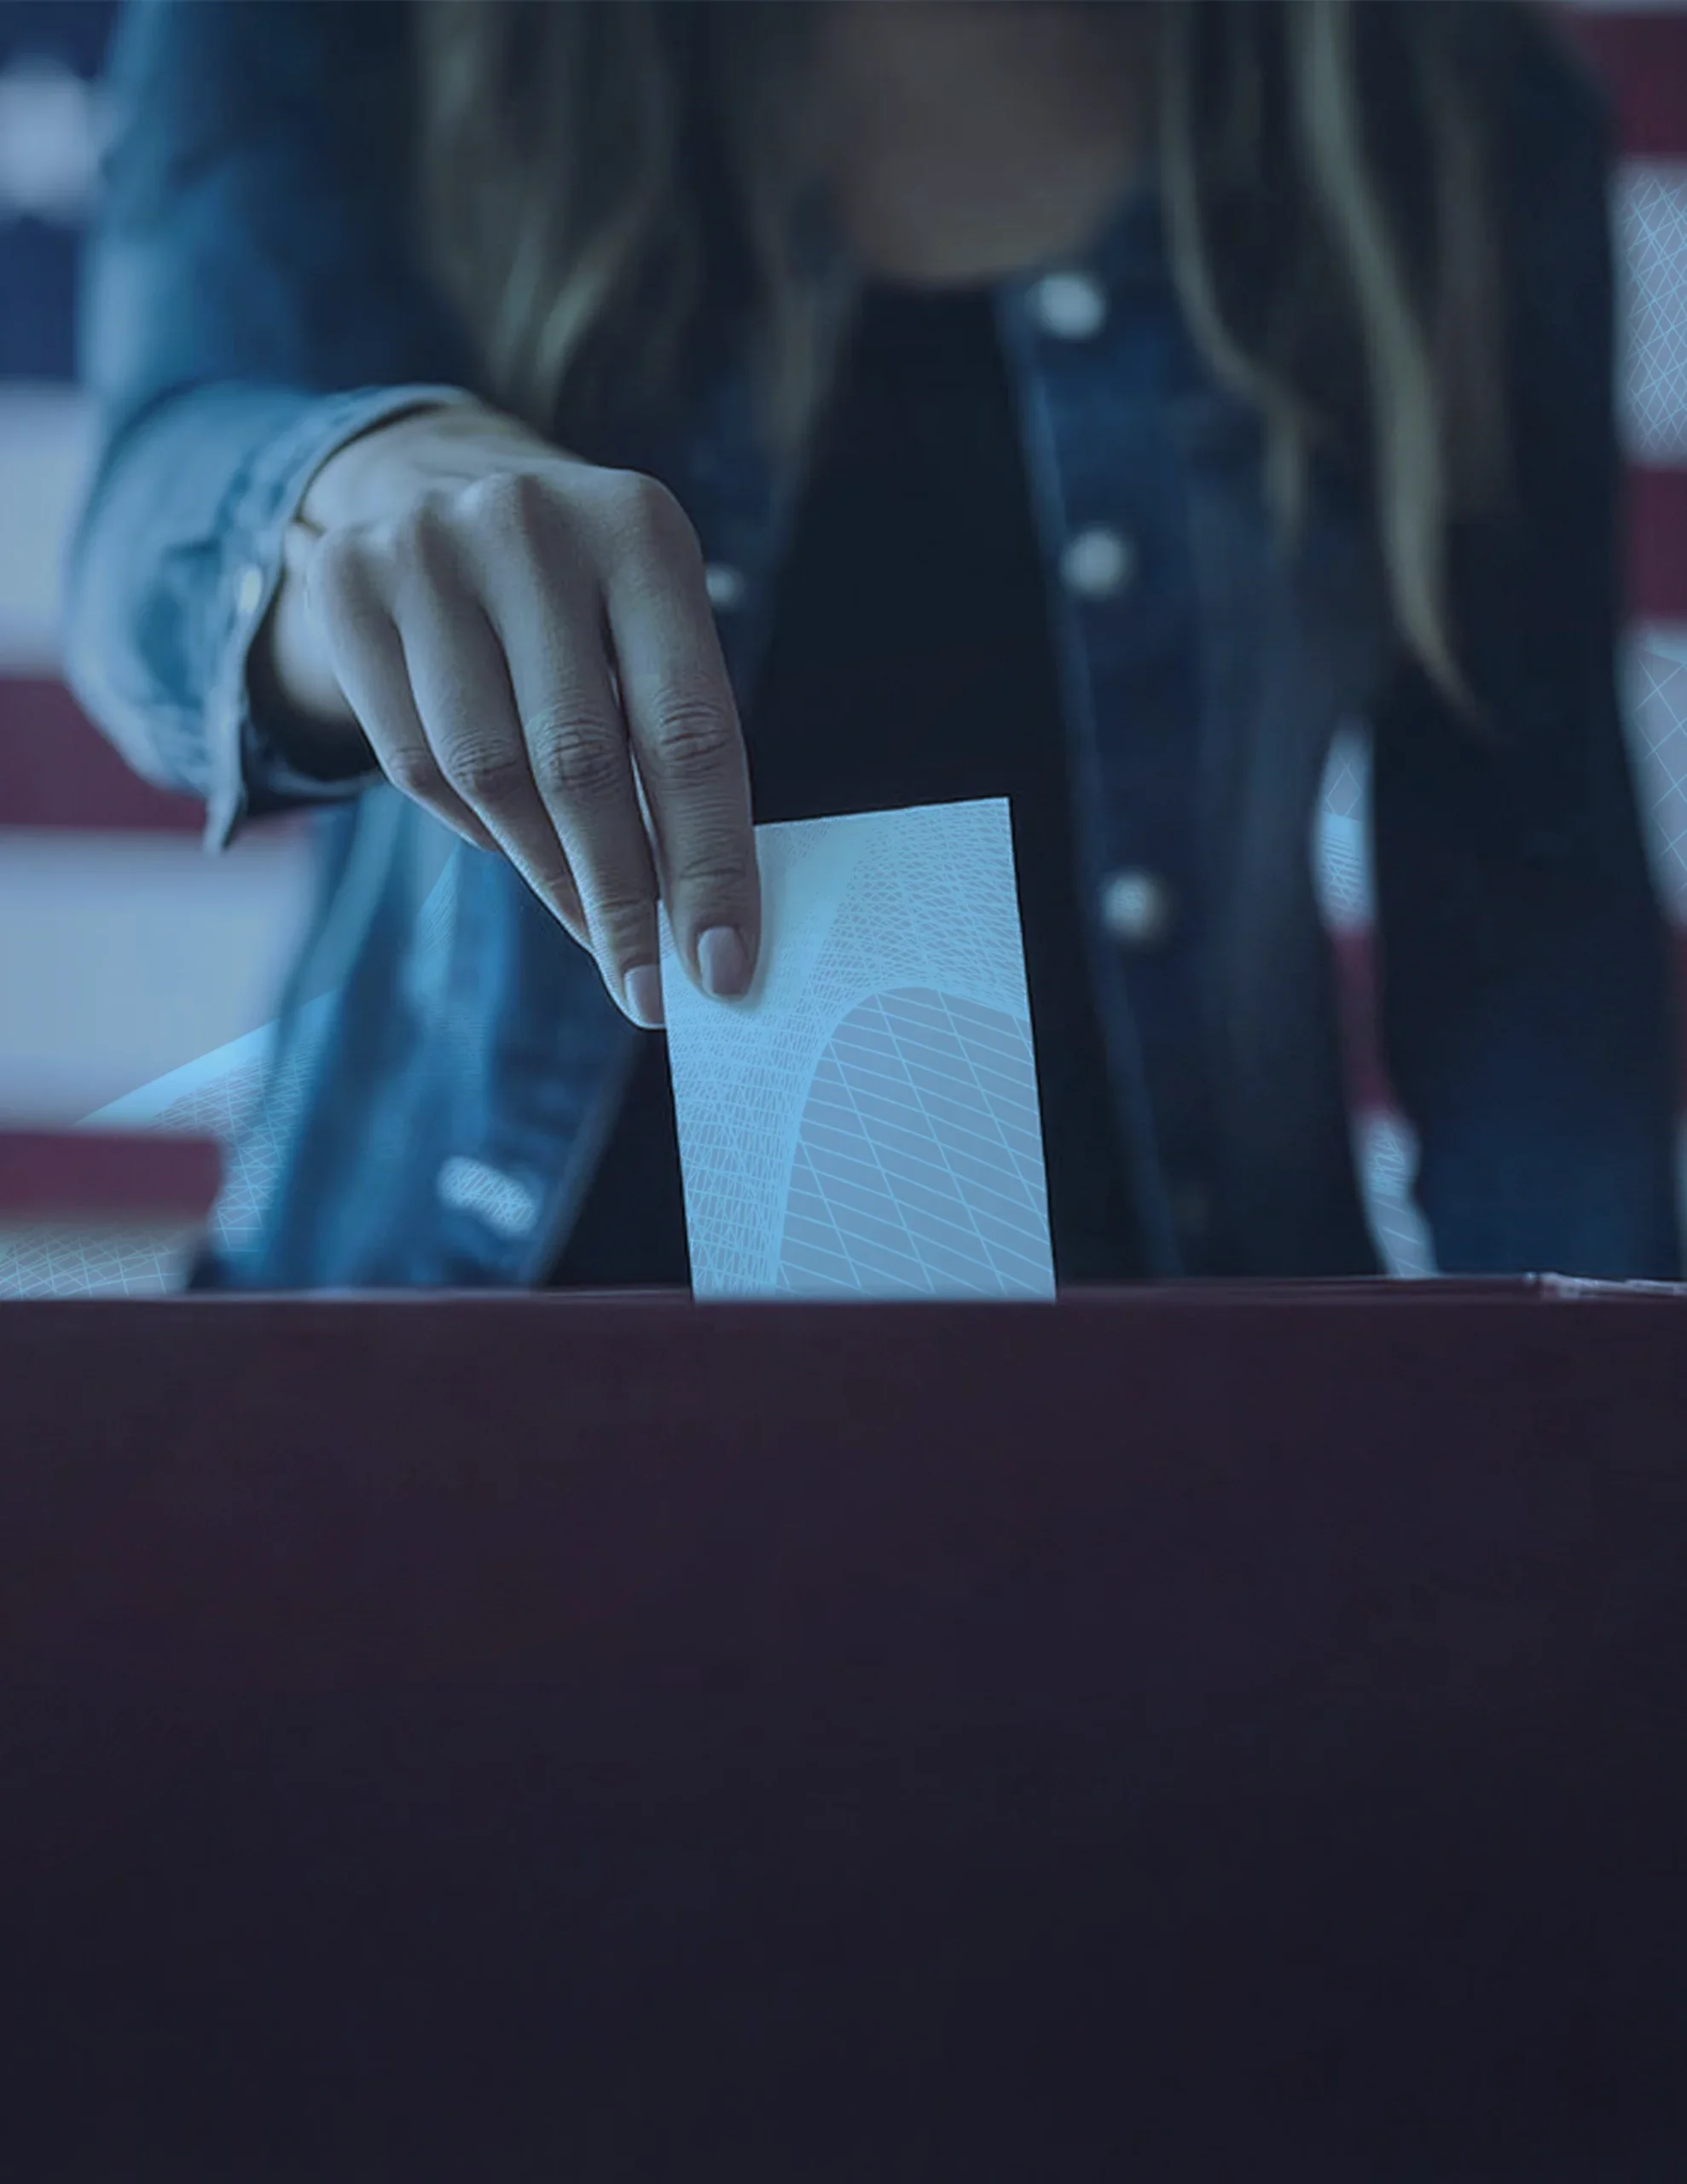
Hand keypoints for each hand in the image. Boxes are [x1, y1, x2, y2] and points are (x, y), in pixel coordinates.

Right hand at [268, 399, 757, 1028]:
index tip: (720, 968)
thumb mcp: (651, 628)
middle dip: (621, 899)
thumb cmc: (582, 598)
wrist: (433, 482)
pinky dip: (475, 828)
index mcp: (641, 531)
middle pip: (580, 764)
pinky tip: (514, 842)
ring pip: (490, 775)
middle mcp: (530, 524)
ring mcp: (426, 550)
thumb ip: (676, 746)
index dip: (708, 863)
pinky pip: (416, 765)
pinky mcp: (348, 588)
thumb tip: (702, 923)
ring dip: (549, 877)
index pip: (689, 731)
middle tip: (645, 989)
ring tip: (593, 928)